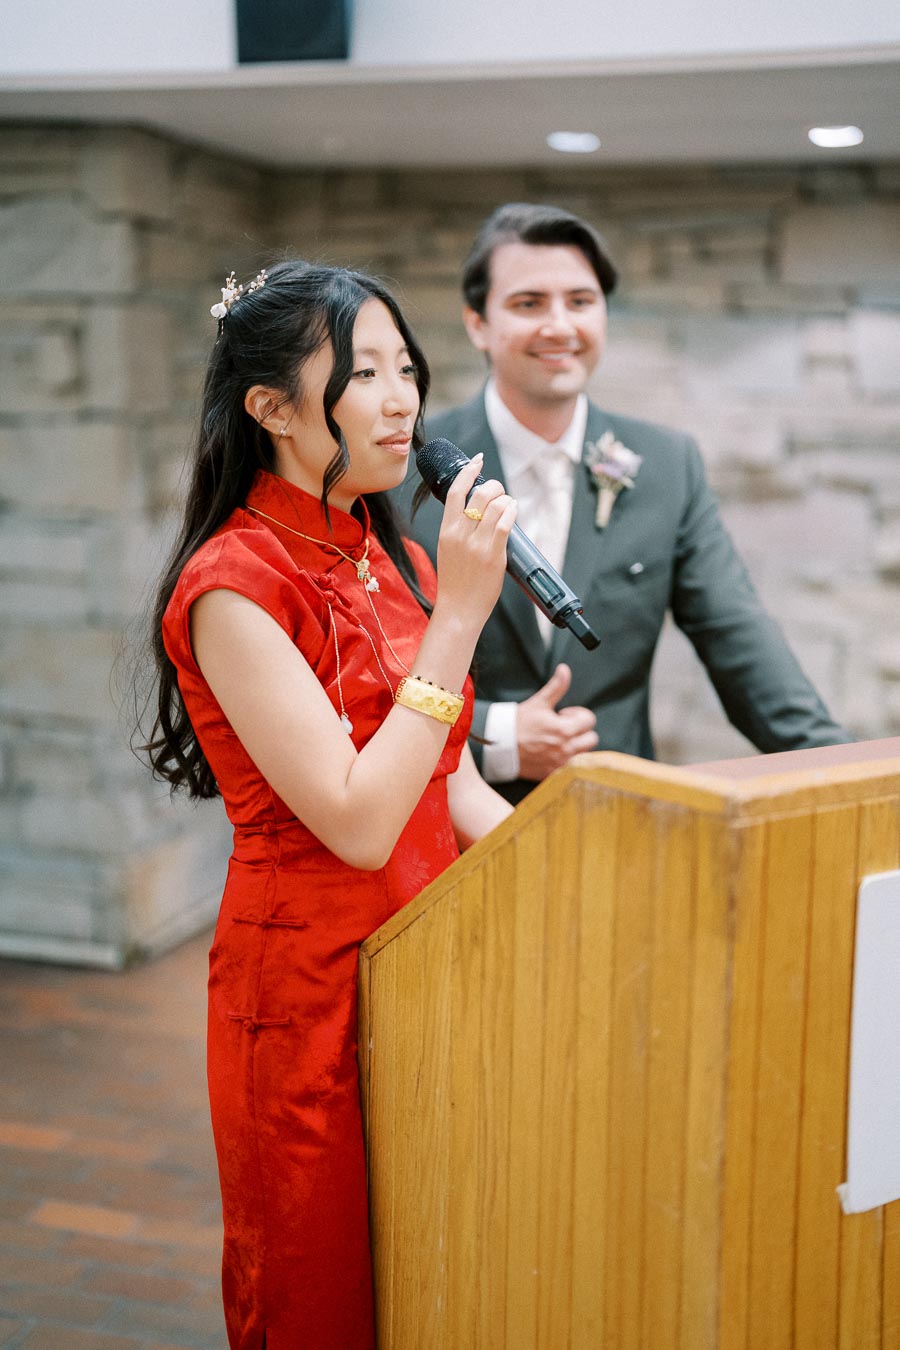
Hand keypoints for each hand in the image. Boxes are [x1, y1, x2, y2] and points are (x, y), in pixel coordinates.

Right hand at [434, 454, 516, 632]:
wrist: (458, 609)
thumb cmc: (455, 583)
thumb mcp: (448, 550)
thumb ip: (458, 530)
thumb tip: (477, 509)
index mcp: (446, 530)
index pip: (456, 491)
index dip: (469, 471)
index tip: (478, 461)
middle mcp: (460, 534)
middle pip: (480, 493)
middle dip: (494, 487)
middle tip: (499, 493)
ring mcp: (477, 544)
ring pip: (496, 505)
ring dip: (506, 500)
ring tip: (509, 505)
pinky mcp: (493, 554)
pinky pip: (506, 522)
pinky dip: (512, 511)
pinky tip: (514, 511)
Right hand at [516, 663, 598, 781]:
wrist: (498, 746)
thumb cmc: (518, 723)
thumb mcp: (539, 702)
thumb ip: (556, 687)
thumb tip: (565, 669)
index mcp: (564, 730)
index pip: (590, 720)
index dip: (578, 714)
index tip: (563, 715)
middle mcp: (565, 749)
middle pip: (591, 739)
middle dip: (580, 731)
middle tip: (563, 728)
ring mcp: (560, 764)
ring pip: (584, 754)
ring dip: (575, 746)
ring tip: (558, 741)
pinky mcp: (552, 774)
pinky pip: (570, 768)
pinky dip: (566, 762)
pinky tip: (551, 754)